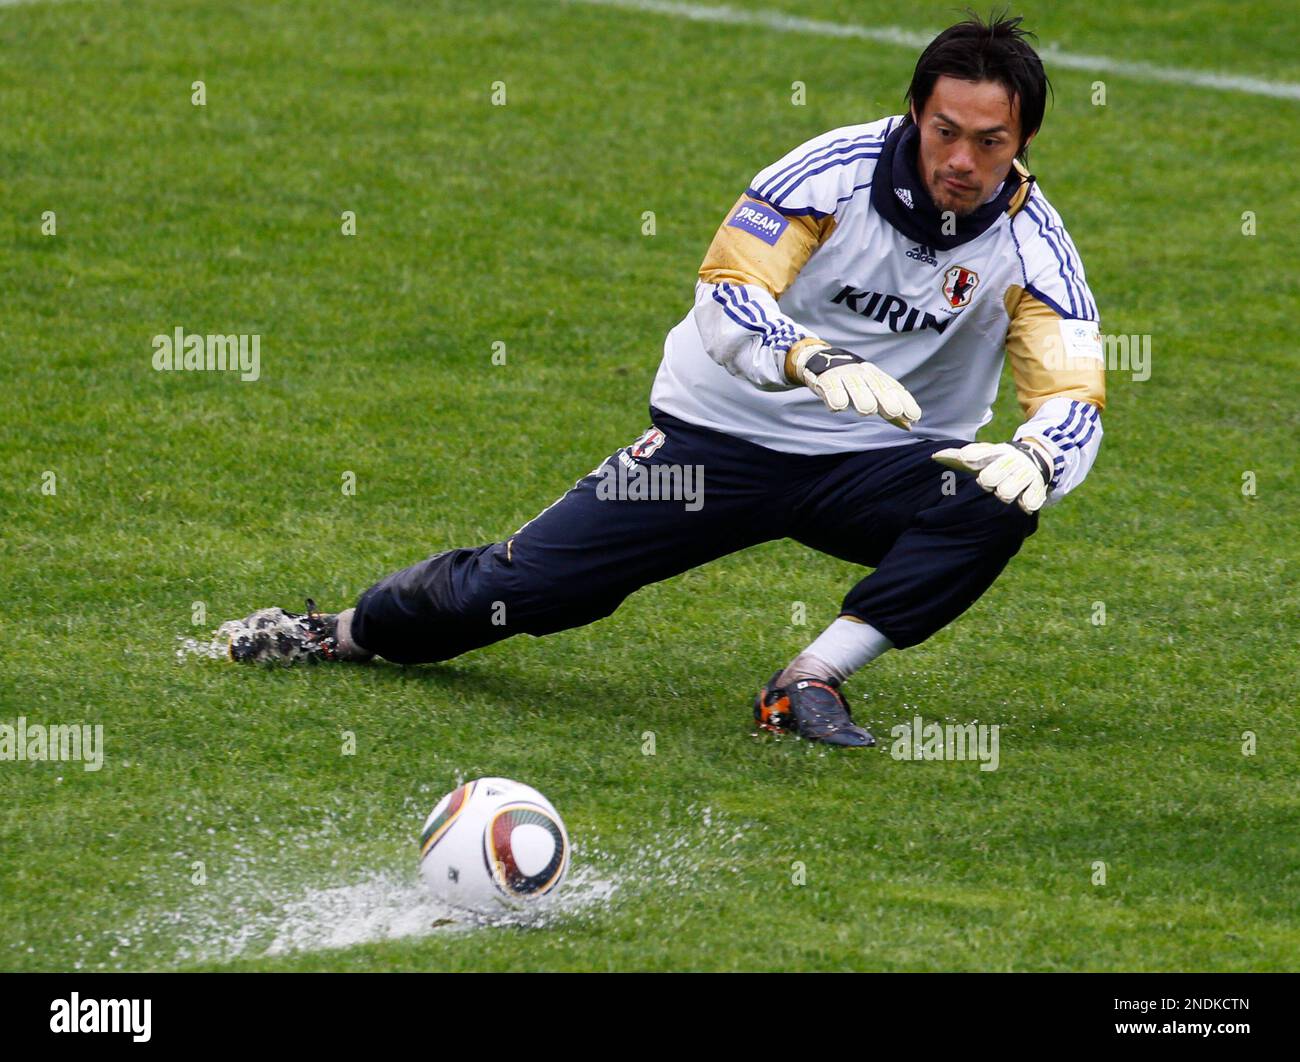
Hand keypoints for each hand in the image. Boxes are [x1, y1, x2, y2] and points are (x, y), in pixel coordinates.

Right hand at [792, 345, 920, 429]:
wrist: (821, 359)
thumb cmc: (852, 382)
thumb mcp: (872, 391)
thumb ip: (888, 410)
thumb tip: (910, 427)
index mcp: (876, 377)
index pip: (894, 389)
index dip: (905, 402)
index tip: (914, 417)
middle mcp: (863, 375)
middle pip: (877, 387)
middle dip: (887, 400)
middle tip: (894, 411)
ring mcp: (844, 376)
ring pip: (855, 387)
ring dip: (861, 398)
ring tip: (866, 410)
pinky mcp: (826, 380)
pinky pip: (832, 389)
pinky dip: (835, 398)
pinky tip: (838, 407)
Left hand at [931, 441, 1052, 513]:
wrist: (1034, 456)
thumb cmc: (996, 461)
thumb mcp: (981, 455)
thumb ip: (957, 456)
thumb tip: (934, 456)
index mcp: (994, 453)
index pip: (980, 454)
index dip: (972, 456)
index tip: (965, 459)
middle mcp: (1010, 462)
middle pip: (995, 472)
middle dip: (989, 477)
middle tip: (986, 481)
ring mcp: (1024, 474)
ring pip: (1010, 487)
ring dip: (1006, 491)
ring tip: (1003, 493)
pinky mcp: (1037, 487)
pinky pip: (1033, 497)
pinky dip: (1028, 501)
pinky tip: (1023, 505)